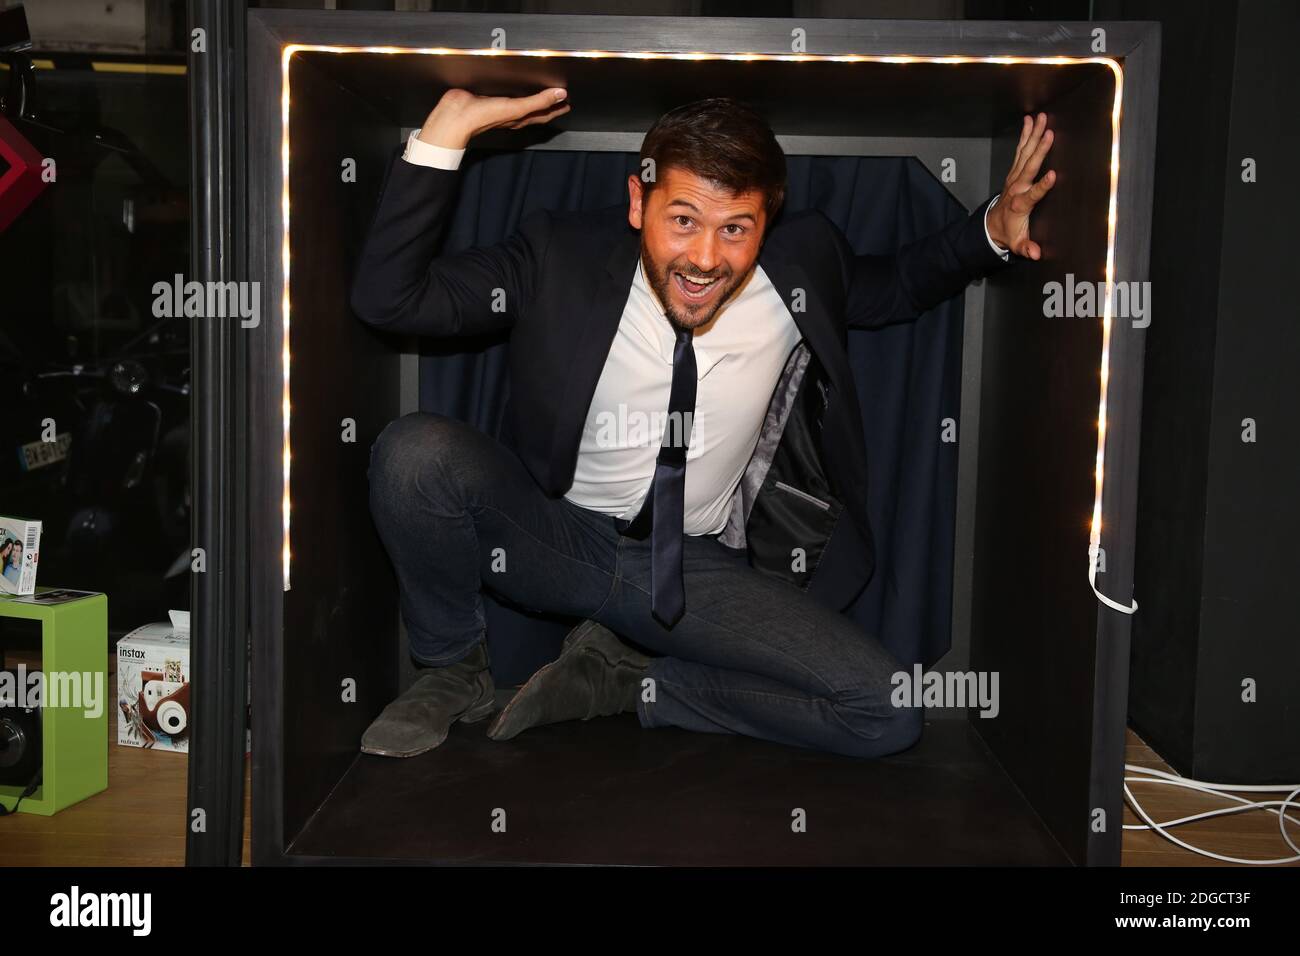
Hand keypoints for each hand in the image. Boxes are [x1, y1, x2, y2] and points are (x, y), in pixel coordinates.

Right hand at [418, 87, 569, 149]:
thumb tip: (560, 95)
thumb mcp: (517, 108)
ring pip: (520, 101)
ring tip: (538, 89)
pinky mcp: (488, 95)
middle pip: (534, 109)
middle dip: (546, 103)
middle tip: (558, 97)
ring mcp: (499, 105)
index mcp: (520, 117)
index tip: (567, 102)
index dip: (556, 108)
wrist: (457, 116)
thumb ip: (539, 101)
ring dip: (530, 96)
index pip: (543, 114)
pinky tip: (510, 84)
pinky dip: (512, 89)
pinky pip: (505, 92)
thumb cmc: (485, 116)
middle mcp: (511, 113)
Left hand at [987, 112, 1056, 260]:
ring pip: (1025, 153)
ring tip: (1042, 118)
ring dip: (1033, 135)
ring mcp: (1014, 177)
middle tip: (1049, 133)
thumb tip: (1035, 254)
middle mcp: (1017, 187)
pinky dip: (1025, 135)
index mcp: (1021, 204)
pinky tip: (1031, 121)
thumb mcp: (1017, 244)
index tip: (1053, 175)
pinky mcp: (1014, 171)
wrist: (993, 226)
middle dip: (1039, 150)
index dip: (1042, 186)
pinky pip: (1020, 151)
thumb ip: (1026, 248)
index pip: (1033, 194)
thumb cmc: (1009, 233)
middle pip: (1029, 166)